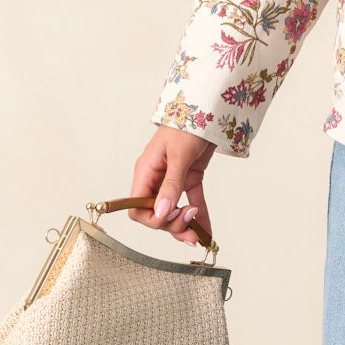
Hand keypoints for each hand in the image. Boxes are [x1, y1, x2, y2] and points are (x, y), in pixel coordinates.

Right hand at [131, 127, 216, 247]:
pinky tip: (207, 231)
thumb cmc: (187, 124)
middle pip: (156, 213)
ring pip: (173, 212)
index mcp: (146, 172)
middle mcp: (156, 179)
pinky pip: (192, 201)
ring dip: (185, 226)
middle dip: (172, 223)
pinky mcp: (189, 178)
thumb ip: (171, 185)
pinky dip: (199, 216)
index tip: (172, 216)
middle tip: (190, 222)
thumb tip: (162, 212)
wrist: (207, 109)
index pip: (137, 208)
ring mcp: (172, 180)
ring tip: (199, 236)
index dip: (153, 218)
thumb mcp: (179, 155)